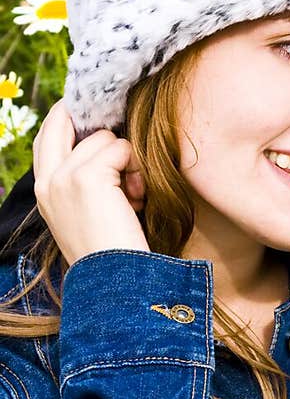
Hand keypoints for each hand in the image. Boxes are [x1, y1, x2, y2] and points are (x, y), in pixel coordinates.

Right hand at [32, 99, 149, 266]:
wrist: (114, 282)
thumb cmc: (112, 250)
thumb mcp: (86, 211)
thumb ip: (83, 179)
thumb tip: (108, 139)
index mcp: (43, 190)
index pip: (48, 136)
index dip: (69, 119)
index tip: (97, 117)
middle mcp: (47, 181)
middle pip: (63, 120)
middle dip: (95, 120)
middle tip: (119, 135)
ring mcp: (63, 177)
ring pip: (105, 137)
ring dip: (127, 161)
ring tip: (132, 196)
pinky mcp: (86, 176)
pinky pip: (122, 148)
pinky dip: (137, 170)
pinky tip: (137, 199)